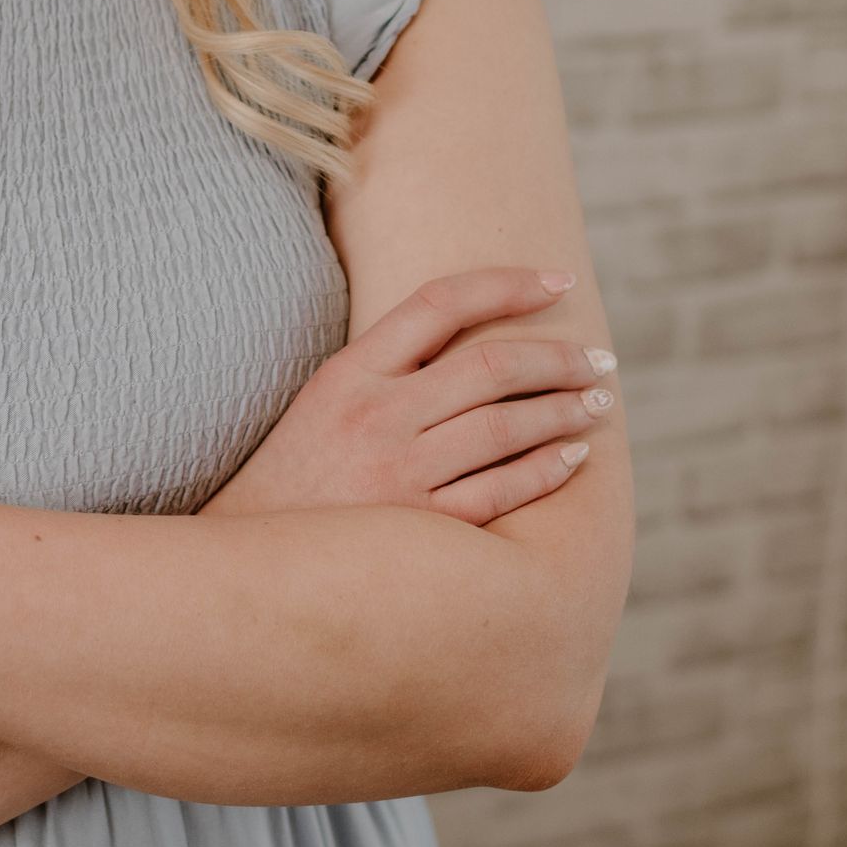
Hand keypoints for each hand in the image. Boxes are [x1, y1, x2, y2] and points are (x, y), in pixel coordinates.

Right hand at [202, 266, 617, 526]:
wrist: (248, 565)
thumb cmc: (296, 477)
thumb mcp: (325, 401)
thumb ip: (389, 366)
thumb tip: (476, 338)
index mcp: (349, 373)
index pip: (440, 303)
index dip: (506, 284)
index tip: (556, 281)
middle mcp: (376, 416)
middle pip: (490, 366)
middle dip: (558, 356)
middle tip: (599, 358)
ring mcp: (398, 475)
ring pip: (506, 427)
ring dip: (564, 410)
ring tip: (597, 401)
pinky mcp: (419, 531)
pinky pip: (501, 492)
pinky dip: (546, 469)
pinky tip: (573, 457)